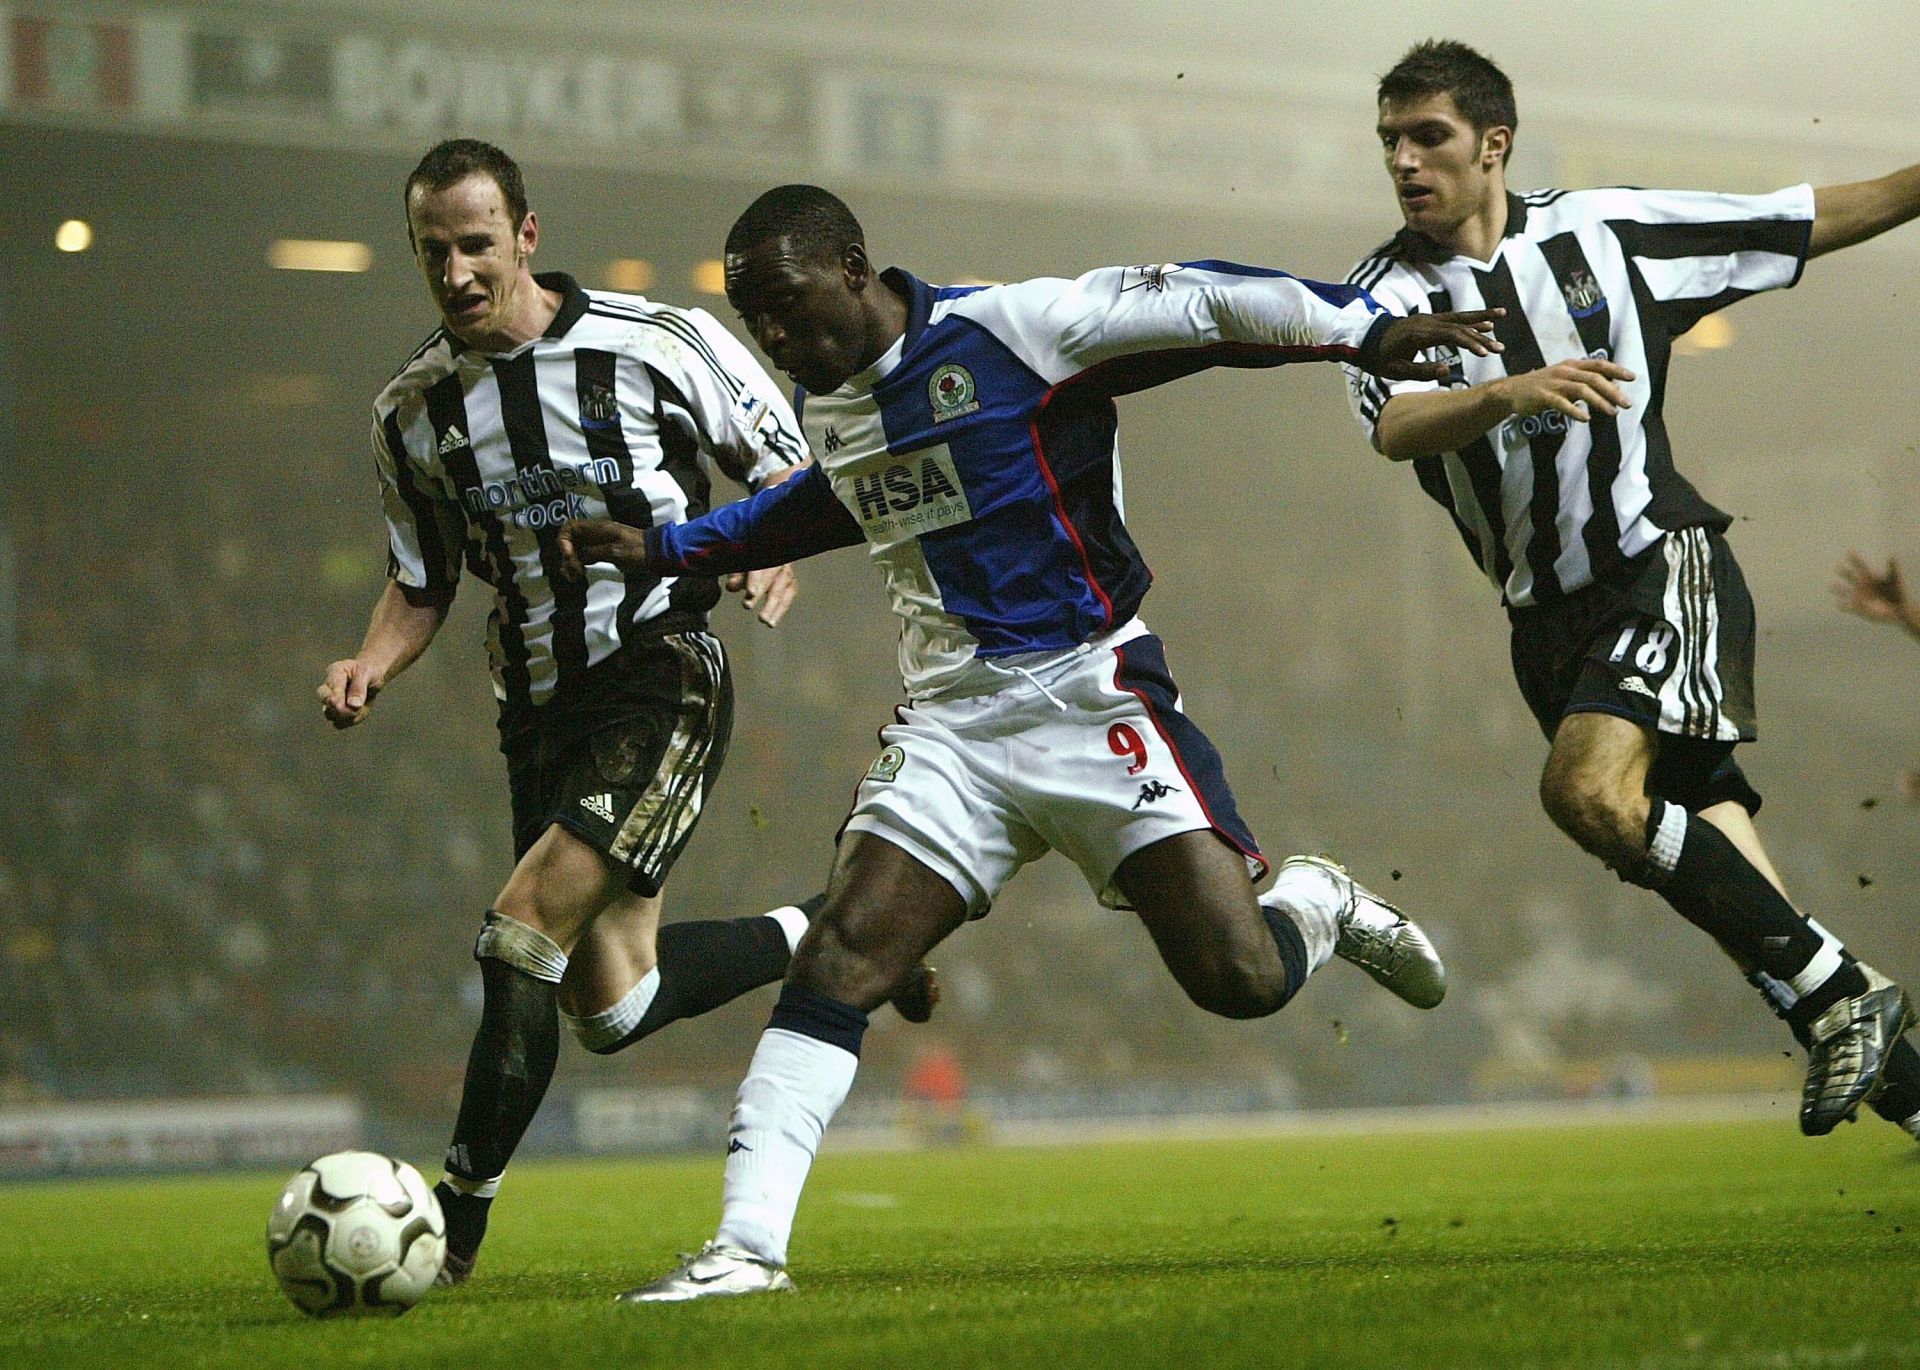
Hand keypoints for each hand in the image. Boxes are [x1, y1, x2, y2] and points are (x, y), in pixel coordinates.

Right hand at [318, 659, 381, 728]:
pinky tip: (361, 711)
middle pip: (324, 700)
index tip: (339, 705)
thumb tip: (353, 705)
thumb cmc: (370, 671)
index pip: (329, 687)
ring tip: (362, 707)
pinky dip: (352, 721)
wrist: (374, 677)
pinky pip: (340, 723)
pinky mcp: (337, 713)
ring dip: (348, 716)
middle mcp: (329, 687)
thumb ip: (359, 688)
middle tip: (354, 711)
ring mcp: (331, 701)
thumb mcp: (367, 674)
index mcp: (335, 672)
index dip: (334, 698)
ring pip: (331, 715)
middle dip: (339, 709)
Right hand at [558, 517, 650, 579]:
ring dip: (570, 563)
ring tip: (574, 577)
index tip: (572, 557)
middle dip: (566, 556)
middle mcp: (594, 534)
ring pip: (575, 551)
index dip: (564, 542)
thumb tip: (577, 556)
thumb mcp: (615, 551)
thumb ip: (593, 552)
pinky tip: (579, 576)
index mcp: (597, 529)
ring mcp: (598, 544)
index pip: (569, 528)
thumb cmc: (638, 550)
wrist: (656, 553)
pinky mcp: (602, 553)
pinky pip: (584, 557)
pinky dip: (578, 566)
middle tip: (574, 571)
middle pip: (569, 541)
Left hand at [725, 564, 797, 626]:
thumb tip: (732, 586)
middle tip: (747, 606)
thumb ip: (735, 576)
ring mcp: (786, 571)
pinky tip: (772, 622)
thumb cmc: (749, 565)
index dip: (755, 579)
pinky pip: (788, 597)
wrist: (763, 563)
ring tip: (764, 621)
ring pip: (783, 588)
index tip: (750, 592)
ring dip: (773, 606)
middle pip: (771, 576)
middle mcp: (778, 561)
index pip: (759, 567)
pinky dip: (780, 610)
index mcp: (764, 554)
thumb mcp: (739, 566)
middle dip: (760, 592)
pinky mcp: (791, 583)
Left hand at [1368, 308, 1505, 379]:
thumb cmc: (1378, 358)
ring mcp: (1428, 319)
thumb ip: (1421, 372)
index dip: (1469, 343)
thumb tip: (1447, 371)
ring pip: (1458, 317)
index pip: (1451, 336)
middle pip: (1459, 326)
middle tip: (1501, 348)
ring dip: (1481, 316)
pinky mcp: (1429, 320)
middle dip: (1481, 336)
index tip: (1485, 354)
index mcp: (1418, 334)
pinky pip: (1453, 318)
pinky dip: (1470, 319)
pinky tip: (1485, 321)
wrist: (1365, 339)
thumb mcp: (1396, 371)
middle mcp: (1426, 322)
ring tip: (1502, 314)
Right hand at [1493, 358, 1636, 421]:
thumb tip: (1610, 390)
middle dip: (1613, 390)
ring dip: (1599, 401)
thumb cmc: (1542, 386)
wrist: (1511, 391)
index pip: (1598, 364)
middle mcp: (1565, 371)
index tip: (1632, 377)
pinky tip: (1585, 419)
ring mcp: (1554, 383)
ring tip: (1612, 412)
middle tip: (1627, 403)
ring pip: (1581, 389)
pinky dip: (1575, 411)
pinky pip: (1561, 403)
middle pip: (1593, 378)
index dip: (1616, 370)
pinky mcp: (1543, 396)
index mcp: (1572, 365)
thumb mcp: (1564, 379)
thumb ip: (1585, 383)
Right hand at [1833, 552, 1910, 623]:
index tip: (1850, 551)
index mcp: (1869, 576)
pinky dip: (1843, 606)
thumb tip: (1893, 555)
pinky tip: (1840, 604)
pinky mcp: (1857, 608)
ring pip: (1843, 591)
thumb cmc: (1897, 592)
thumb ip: (1893, 568)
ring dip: (1837, 588)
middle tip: (1838, 567)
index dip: (1855, 559)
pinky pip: (1846, 607)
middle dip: (1844, 572)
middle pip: (1849, 576)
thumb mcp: (1895, 579)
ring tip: (1831, 585)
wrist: (1898, 609)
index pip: (1860, 565)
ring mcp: (1858, 595)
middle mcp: (1861, 584)